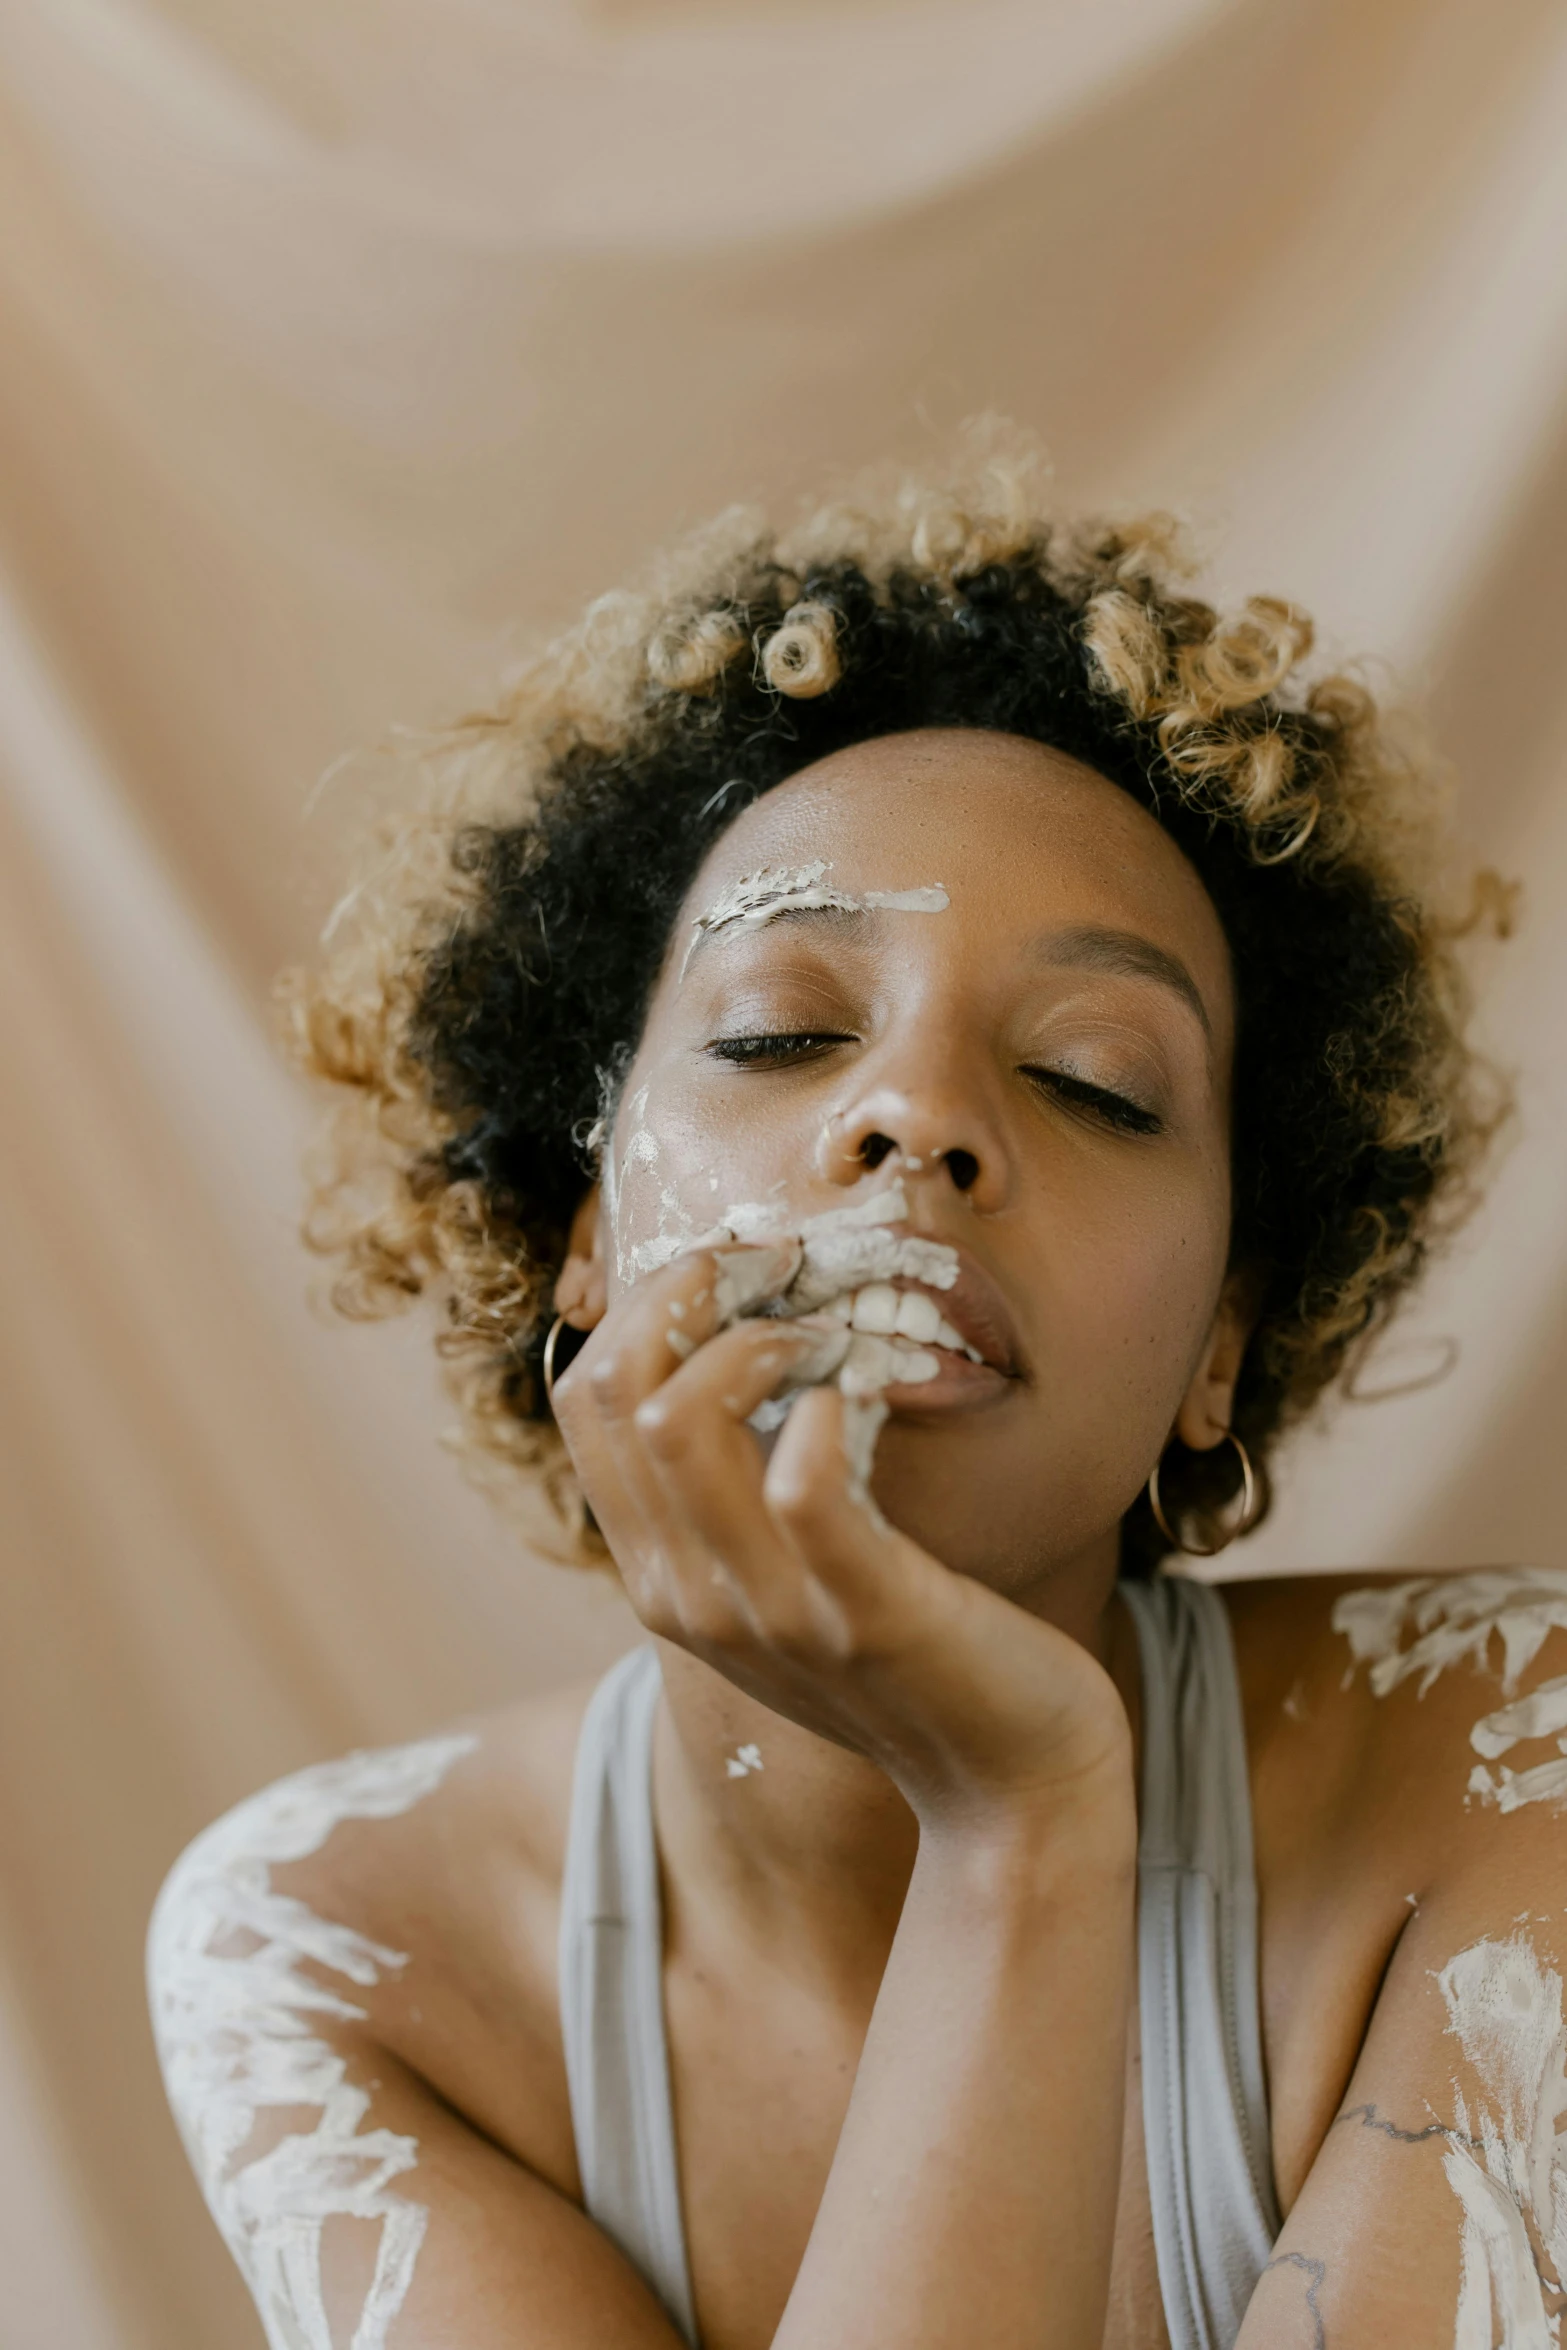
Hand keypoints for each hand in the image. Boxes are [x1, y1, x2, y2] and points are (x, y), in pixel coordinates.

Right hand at [552, 1246, 1133, 1835]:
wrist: (1010, 1779)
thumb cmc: (914, 1653)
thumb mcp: (788, 1576)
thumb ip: (740, 1495)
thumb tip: (739, 1345)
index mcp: (659, 1575)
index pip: (584, 1397)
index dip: (649, 1302)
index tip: (739, 1269)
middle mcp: (685, 1595)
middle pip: (613, 1390)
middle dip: (691, 1289)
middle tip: (783, 1268)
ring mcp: (766, 1611)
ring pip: (679, 1421)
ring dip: (761, 1337)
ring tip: (834, 1332)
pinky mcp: (861, 1614)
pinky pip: (803, 1483)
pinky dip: (830, 1406)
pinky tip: (870, 1392)